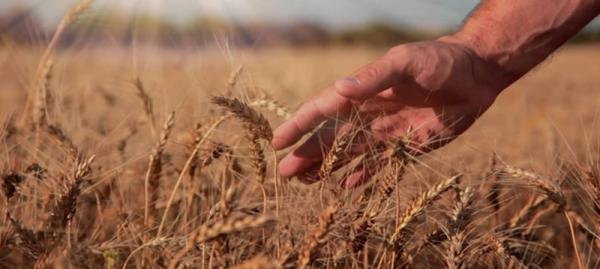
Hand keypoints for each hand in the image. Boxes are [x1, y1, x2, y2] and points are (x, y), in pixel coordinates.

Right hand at [272, 36, 511, 186]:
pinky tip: (344, 185)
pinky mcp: (406, 146)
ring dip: (326, 166)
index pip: (322, 109)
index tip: (277, 141)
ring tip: (304, 181)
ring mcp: (386, 131)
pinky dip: (360, 175)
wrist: (476, 75)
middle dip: (307, 154)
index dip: (299, 125)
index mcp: (362, 91)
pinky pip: (377, 164)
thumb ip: (374, 77)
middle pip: (330, 137)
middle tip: (284, 173)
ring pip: (348, 153)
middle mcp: (369, 113)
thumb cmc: (438, 61)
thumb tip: (340, 89)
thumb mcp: (405, 63)